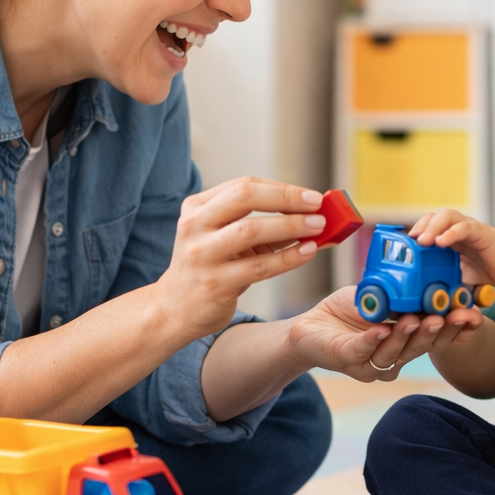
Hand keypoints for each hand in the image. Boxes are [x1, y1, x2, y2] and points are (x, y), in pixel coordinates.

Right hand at [155, 177, 325, 339]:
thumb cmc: (210, 268)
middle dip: (285, 197)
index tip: (311, 196)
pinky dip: (287, 257)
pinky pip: (258, 266)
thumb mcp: (227, 240)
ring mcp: (202, 254)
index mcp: (197, 206)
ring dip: (290, 225)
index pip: (244, 185)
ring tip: (319, 226)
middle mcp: (195, 225)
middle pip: (244, 197)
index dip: (281, 188)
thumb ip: (264, 226)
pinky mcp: (214, 282)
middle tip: (316, 204)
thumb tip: (311, 215)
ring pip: (250, 230)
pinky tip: (308, 251)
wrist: (175, 309)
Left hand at [287, 286, 481, 382]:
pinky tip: (381, 329)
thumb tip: (433, 281)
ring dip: (408, 335)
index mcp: (405, 343)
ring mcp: (370, 364)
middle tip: (451, 315)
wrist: (310, 325)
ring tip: (419, 318)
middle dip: (438, 331)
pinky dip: (373, 340)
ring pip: (394, 353)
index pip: (436, 338)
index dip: (455, 328)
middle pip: (420, 348)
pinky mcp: (346, 361)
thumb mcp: (382, 297)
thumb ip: (404, 296)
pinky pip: (362, 351)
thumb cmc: (348, 312)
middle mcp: (392, 358)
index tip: (472, 314)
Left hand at [410, 209, 494, 289]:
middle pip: (434, 216)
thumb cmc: (488, 273)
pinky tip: (441, 242)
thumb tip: (423, 301)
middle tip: (410, 242)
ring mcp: (470, 228)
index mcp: (450, 238)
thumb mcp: (459, 280)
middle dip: (420, 226)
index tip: (402, 247)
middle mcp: (458, 229)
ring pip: (447, 216)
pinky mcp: (483, 232)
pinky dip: (451, 232)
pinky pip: (465, 226)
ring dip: (432, 227)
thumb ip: (444, 284)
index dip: (414, 233)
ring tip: (423, 241)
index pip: (427, 226)